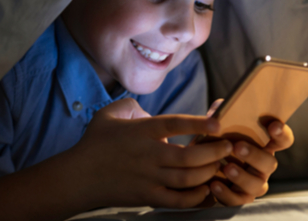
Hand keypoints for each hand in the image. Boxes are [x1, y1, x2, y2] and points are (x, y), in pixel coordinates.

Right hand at [69, 98, 232, 208]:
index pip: (175, 124)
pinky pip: (179, 200)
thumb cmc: (94, 142)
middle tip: (229, 147)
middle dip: (214, 152)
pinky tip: (207, 189)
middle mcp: (147, 155)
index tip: (219, 123)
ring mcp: (148, 178)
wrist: (79, 176)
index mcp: (140, 132)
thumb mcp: (109, 114)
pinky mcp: (148, 197)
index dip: (200, 123)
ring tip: (221, 166)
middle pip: (188, 156)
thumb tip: (148, 111)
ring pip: (188, 179)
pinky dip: (197, 196)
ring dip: (209, 172)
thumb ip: (131, 106)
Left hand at [205, 99, 294, 204]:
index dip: (282, 133)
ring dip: (242, 176)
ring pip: (257, 184)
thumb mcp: (215, 125)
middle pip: (270, 163)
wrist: (194, 164)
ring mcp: (253, 183)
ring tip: (226, 167)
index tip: (273, 126)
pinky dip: (226, 193)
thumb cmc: (211, 141)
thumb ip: (220, 113)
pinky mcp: (238, 197)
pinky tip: (214, 184)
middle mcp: (262, 166)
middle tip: (237, 147)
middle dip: (255, 155)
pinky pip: (238, 200)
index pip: (283, 140)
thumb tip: (221, 106)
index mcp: (262, 145)